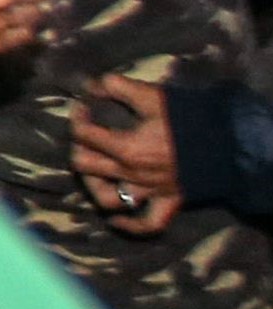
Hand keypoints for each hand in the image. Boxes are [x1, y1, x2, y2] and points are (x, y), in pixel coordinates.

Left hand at [71, 76, 182, 233]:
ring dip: (95, 187)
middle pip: (85, 166)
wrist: (230, 143)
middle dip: (79, 147)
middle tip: (86, 136)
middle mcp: (132, 174)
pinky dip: (130, 225)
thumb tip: (94, 84)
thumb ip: (119, 86)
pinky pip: (147, 224)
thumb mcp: (152, 96)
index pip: (83, 134)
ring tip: (95, 173)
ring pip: (108, 200)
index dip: (78, 116)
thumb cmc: (189, 119)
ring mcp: (150, 191)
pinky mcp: (169, 203)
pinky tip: (117, 219)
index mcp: (125, 147)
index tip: (84, 106)